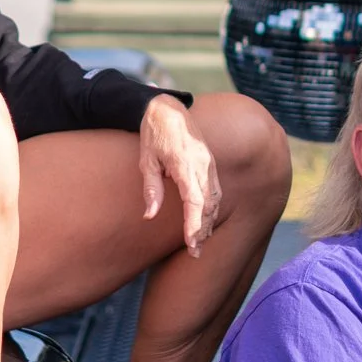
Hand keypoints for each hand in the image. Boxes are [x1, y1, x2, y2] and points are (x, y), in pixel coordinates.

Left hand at [139, 95, 220, 257]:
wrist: (167, 108)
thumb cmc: (153, 134)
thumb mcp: (146, 161)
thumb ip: (151, 188)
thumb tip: (150, 215)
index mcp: (185, 164)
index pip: (195, 201)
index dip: (194, 224)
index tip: (191, 244)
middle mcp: (202, 164)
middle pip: (209, 204)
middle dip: (203, 229)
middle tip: (195, 252)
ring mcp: (209, 162)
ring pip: (215, 198)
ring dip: (209, 221)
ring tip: (200, 241)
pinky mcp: (210, 162)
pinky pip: (215, 189)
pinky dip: (212, 208)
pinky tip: (206, 221)